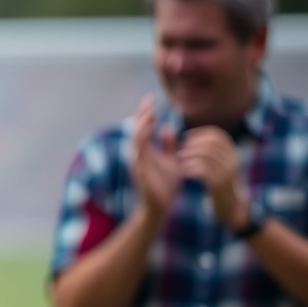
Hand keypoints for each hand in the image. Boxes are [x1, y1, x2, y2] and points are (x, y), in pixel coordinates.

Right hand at [131, 95, 180, 221]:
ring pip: (136, 138)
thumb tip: (168, 127)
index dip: (145, 113)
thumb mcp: (171, 161)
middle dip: (142, 114)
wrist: (160, 208)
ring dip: (142, 123)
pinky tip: (149, 128)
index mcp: (145, 152)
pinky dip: (143, 137)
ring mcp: (137, 162)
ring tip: (149, 110)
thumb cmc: (165, 186)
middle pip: (137, 129)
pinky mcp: (140, 169)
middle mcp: (137, 155)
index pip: (143, 128)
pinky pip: (140, 150)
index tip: (151, 98)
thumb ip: (168, 145)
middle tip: (149, 99)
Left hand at [178, 126, 248, 228]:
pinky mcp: (219, 184)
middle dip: (192, 145)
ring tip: (180, 162)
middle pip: (210, 143)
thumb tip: (189, 136)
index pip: (217, 135)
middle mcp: (232, 160)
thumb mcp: (219, 165)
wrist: (231, 206)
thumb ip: (208, 151)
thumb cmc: (219, 183)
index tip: (185, 138)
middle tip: (180, 152)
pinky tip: (184, 173)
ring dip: (189, 157)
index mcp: (232, 153)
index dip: (199, 133)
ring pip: (206, 155)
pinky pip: (203, 171)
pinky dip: (190, 169)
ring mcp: (227, 172)